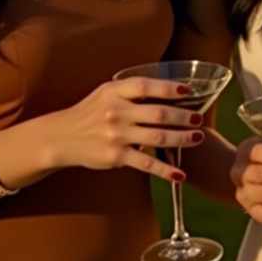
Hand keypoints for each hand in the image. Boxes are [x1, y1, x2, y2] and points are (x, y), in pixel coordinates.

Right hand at [47, 78, 205, 184]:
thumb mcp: (105, 94)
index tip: (188, 90)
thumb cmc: (89, 113)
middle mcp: (116, 112)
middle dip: (182, 116)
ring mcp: (116, 135)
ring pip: (157, 137)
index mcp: (113, 92)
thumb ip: (130, 92)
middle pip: (157, 113)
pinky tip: (180, 174)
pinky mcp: (116, 156)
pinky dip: (166, 170)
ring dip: (181, 138)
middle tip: (198, 118)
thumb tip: (168, 91)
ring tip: (197, 138)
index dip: (167, 87)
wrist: (62, 137)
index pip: (144, 86)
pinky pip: (146, 164)